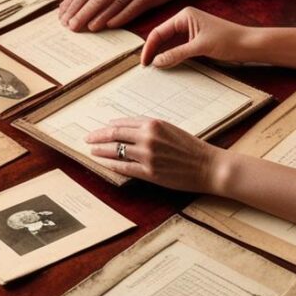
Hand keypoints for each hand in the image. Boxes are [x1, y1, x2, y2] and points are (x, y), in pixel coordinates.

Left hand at [85, 117, 219, 190]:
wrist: (208, 166)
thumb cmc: (190, 147)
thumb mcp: (169, 128)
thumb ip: (148, 127)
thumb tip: (125, 127)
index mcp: (153, 123)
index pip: (122, 123)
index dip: (107, 126)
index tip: (100, 129)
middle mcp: (148, 137)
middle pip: (114, 134)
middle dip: (97, 136)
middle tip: (87, 138)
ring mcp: (147, 155)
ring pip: (116, 150)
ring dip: (101, 150)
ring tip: (92, 150)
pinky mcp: (150, 172)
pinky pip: (124, 167)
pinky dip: (111, 164)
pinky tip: (104, 163)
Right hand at [141, 6, 252, 67]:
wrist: (249, 45)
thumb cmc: (229, 40)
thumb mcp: (200, 47)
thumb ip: (176, 54)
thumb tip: (157, 62)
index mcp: (184, 16)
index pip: (159, 32)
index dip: (149, 48)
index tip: (145, 63)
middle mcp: (185, 21)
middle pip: (162, 37)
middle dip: (154, 51)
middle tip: (146, 68)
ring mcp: (191, 31)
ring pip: (170, 44)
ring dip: (162, 55)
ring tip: (155, 69)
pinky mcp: (196, 40)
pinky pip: (179, 48)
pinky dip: (172, 57)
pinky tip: (168, 66)